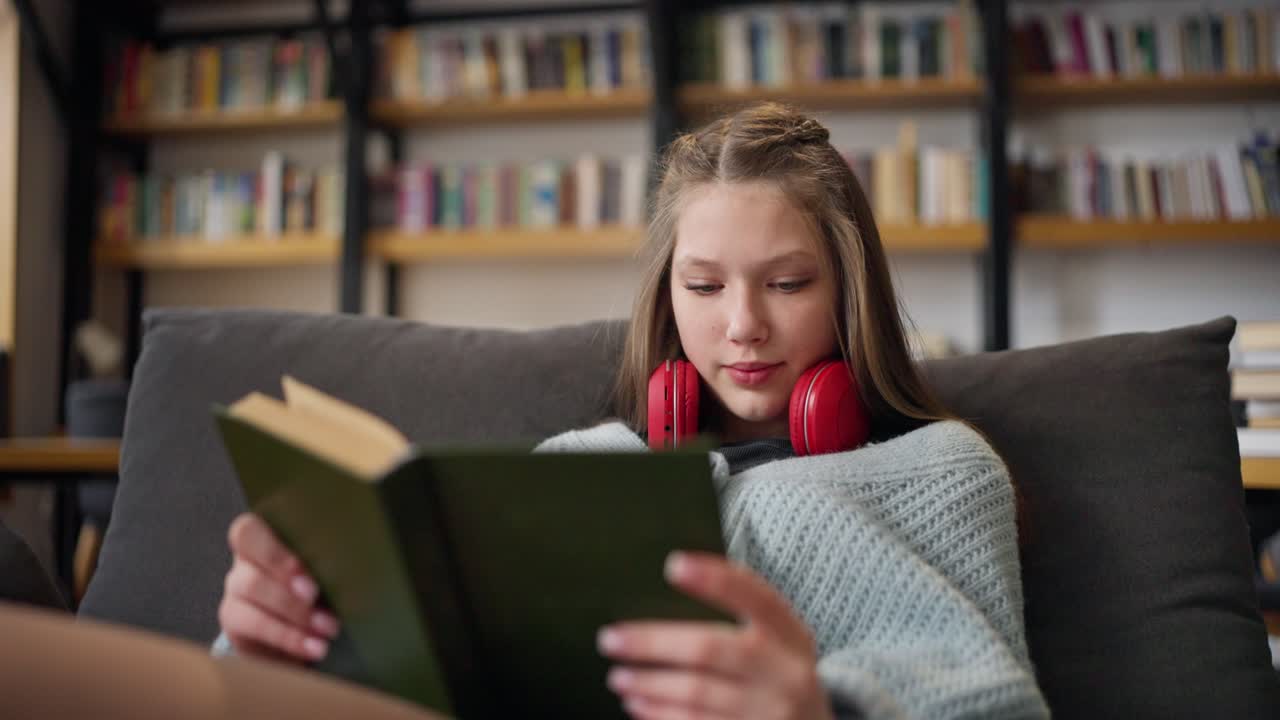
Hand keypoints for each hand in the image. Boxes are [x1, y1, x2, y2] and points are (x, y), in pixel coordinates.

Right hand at [217, 512, 339, 662]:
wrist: (309, 633)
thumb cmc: (327, 590)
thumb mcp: (331, 572)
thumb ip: (332, 561)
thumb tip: (357, 562)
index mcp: (269, 537)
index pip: (251, 529)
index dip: (273, 547)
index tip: (303, 566)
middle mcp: (246, 560)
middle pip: (248, 555)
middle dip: (283, 574)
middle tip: (314, 594)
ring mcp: (236, 590)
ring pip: (250, 589)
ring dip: (292, 610)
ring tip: (328, 628)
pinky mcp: (235, 622)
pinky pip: (253, 626)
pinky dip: (288, 638)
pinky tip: (314, 647)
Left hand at [598, 551, 833, 719]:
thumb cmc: (780, 673)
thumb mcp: (783, 641)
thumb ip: (745, 615)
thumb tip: (678, 580)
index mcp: (792, 635)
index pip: (756, 597)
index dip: (716, 580)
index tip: (674, 565)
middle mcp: (785, 672)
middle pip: (709, 649)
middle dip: (653, 642)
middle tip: (610, 639)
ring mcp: (769, 711)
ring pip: (695, 694)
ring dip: (649, 684)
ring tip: (618, 676)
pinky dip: (661, 715)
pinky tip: (638, 704)